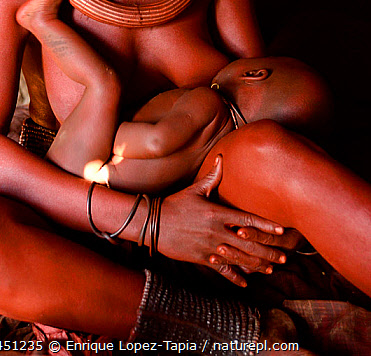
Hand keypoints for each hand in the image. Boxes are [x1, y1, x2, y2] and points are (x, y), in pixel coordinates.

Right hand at [158, 156, 286, 286]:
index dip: (265, 226)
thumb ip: (212, 176)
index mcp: (217, 213)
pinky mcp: (202, 258)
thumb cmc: (176, 203)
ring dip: (257, 265)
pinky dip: (234, 277)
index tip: (281, 230)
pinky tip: (245, 283)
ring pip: (239, 259)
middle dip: (268, 250)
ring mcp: (210, 247)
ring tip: (271, 268)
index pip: (247, 220)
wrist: (154, 223)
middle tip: (285, 256)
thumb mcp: (195, 189)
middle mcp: (217, 231)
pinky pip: (222, 269)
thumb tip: (221, 157)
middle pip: (248, 243)